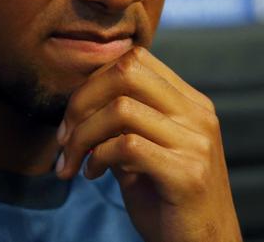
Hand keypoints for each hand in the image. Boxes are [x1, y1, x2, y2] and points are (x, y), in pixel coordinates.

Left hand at [55, 46, 241, 241]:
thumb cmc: (169, 204)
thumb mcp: (143, 154)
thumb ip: (120, 125)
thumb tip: (78, 103)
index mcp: (191, 103)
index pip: (134, 60)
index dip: (93, 81)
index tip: (73, 118)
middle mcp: (198, 115)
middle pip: (126, 72)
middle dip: (82, 100)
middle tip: (65, 137)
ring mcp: (197, 142)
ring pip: (121, 109)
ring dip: (83, 135)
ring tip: (74, 162)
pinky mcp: (188, 174)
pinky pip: (127, 146)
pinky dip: (97, 157)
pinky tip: (93, 175)